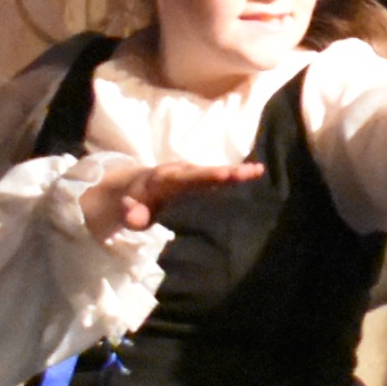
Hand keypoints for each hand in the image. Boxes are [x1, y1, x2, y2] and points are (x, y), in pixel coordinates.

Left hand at [81, 159, 258, 237]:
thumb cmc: (133, 203)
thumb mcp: (127, 211)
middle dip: (230, 172)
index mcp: (166, 179)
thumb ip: (131, 214)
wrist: (134, 189)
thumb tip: (133, 214)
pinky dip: (236, 176)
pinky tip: (257, 174)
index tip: (226, 175)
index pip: (189, 178)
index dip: (208, 176)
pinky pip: (218, 178)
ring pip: (217, 173)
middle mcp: (183, 172)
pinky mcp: (200, 181)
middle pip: (208, 172)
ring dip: (238, 172)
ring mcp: (193, 176)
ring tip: (259, 171)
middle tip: (253, 171)